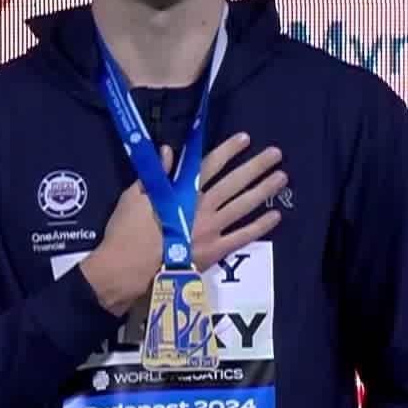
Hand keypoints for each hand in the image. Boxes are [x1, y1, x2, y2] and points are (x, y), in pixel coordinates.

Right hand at [79, 133, 285, 314]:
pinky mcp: (215, 251)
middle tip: (276, 154)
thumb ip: (155, 175)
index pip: (209, 165)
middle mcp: (202, 207)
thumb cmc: (125, 232)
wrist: (126, 269)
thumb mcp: (132, 197)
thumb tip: (167, 152)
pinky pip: (243, 237)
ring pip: (244, 206)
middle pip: (234, 182)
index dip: (228, 150)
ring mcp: (211, 229)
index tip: (245, 138)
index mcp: (182, 192)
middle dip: (255, 166)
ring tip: (282, 177)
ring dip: (263, 190)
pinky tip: (275, 216)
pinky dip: (260, 226)